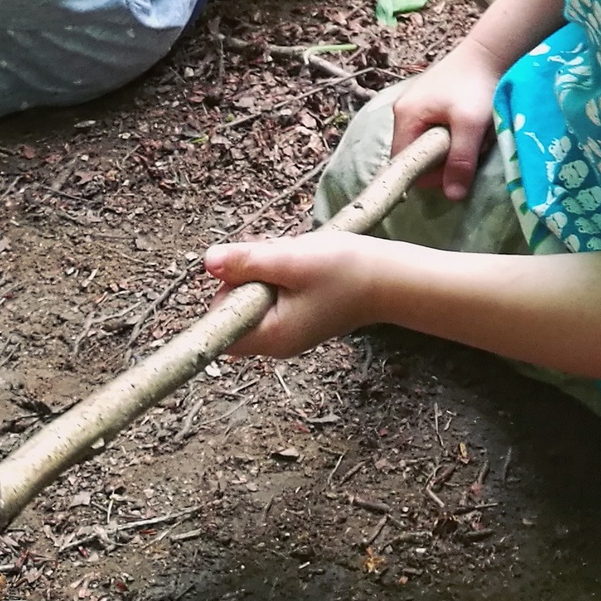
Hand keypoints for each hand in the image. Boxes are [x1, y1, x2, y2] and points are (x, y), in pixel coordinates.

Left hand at [201, 230, 377, 357]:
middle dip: (248, 275)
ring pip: (255, 296)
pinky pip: (274, 294)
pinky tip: (304, 265)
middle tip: (280, 259)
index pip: (220, 325)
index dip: (225, 293)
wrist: (392, 278)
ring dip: (267, 270)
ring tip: (297, 260)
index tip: (249, 269)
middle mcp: (276, 342)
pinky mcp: (299, 316)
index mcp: (271, 336)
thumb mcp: (292, 259)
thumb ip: (248, 261)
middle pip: (236, 308)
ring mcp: (288, 330)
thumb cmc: (347, 271)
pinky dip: (282, 274)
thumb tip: (208, 262)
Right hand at [387, 44, 502, 200]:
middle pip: (417, 154)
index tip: (456, 172)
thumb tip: (452, 197)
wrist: (489, 50)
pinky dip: (456, 134)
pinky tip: (474, 125)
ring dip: (454, 146)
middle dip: (445, 159)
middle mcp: (404, 112)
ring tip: (476, 134)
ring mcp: (416, 106)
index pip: (404, 164)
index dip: (429, 175)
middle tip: (471, 149)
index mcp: (405, 117)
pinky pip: (438, 131)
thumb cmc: (476, 85)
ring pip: (430, 143)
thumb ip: (460, 161)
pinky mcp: (431, 103)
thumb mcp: (471, 126)